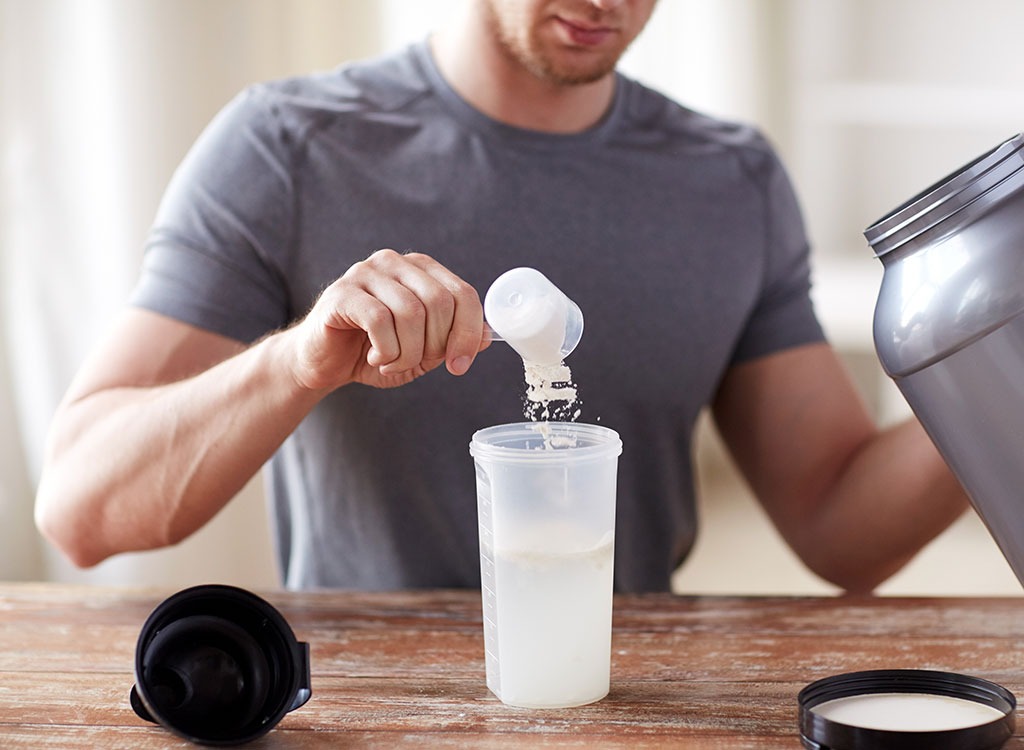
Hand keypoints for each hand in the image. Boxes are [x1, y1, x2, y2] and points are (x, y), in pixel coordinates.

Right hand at [287, 249, 488, 390]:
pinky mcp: (342, 293)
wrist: (323, 362)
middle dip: (436, 345)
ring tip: (392, 363)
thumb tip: (488, 338)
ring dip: (408, 353)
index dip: (469, 333)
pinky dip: (386, 351)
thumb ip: (453, 341)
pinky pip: (380, 321)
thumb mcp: (423, 352)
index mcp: (421, 270)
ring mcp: (366, 273)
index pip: (463, 294)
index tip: (459, 365)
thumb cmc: (374, 352)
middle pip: (440, 302)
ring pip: (411, 313)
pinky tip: (376, 358)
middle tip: (417, 363)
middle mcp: (395, 263)